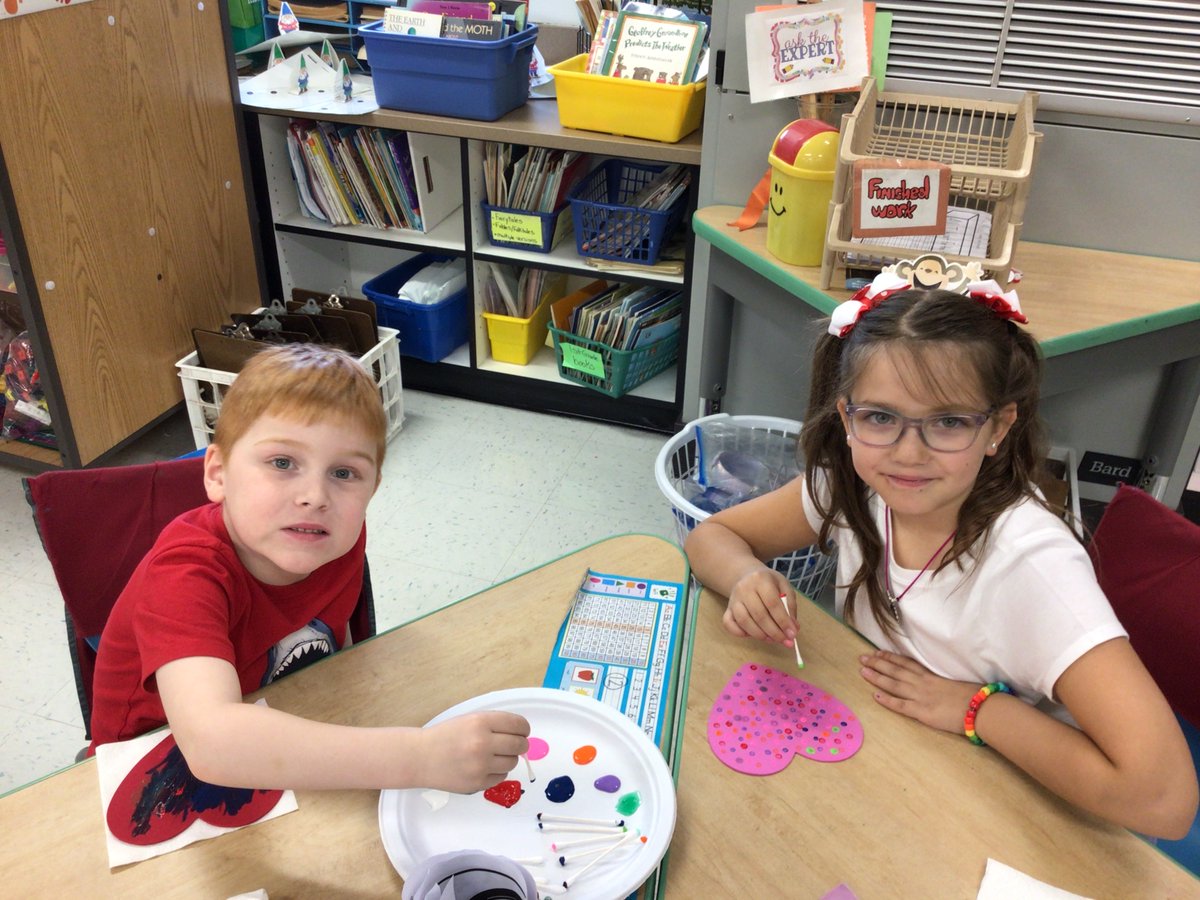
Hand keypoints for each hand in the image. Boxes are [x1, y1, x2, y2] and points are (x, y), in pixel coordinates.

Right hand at [415, 711, 529, 792]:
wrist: (421, 757)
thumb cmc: (446, 736)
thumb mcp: (470, 719)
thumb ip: (495, 724)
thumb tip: (522, 733)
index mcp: (481, 722)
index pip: (518, 725)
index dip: (524, 728)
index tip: (522, 731)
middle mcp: (483, 743)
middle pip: (520, 745)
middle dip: (520, 744)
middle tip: (513, 744)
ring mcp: (480, 765)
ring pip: (513, 762)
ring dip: (508, 758)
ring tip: (493, 756)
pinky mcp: (478, 783)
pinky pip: (501, 777)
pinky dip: (497, 772)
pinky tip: (485, 766)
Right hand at [722, 567, 796, 646]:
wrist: (748, 576)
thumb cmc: (769, 583)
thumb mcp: (784, 587)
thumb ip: (790, 606)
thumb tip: (793, 629)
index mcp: (761, 579)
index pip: (772, 603)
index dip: (783, 621)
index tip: (792, 634)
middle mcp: (744, 588)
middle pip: (759, 615)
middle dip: (774, 632)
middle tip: (785, 641)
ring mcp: (733, 599)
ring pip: (744, 621)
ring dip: (759, 635)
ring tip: (772, 639)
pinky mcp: (727, 609)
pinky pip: (729, 624)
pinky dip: (740, 633)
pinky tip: (752, 634)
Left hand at [858, 650, 977, 734]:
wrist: (982, 708)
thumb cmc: (975, 696)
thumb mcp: (956, 683)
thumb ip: (943, 682)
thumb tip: (939, 684)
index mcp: (932, 676)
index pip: (907, 663)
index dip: (891, 658)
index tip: (878, 652)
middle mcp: (923, 683)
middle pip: (896, 670)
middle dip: (878, 663)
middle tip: (862, 658)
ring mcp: (921, 697)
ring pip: (894, 684)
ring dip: (877, 677)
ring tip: (863, 671)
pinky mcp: (922, 712)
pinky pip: (901, 705)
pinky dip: (887, 701)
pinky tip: (875, 696)